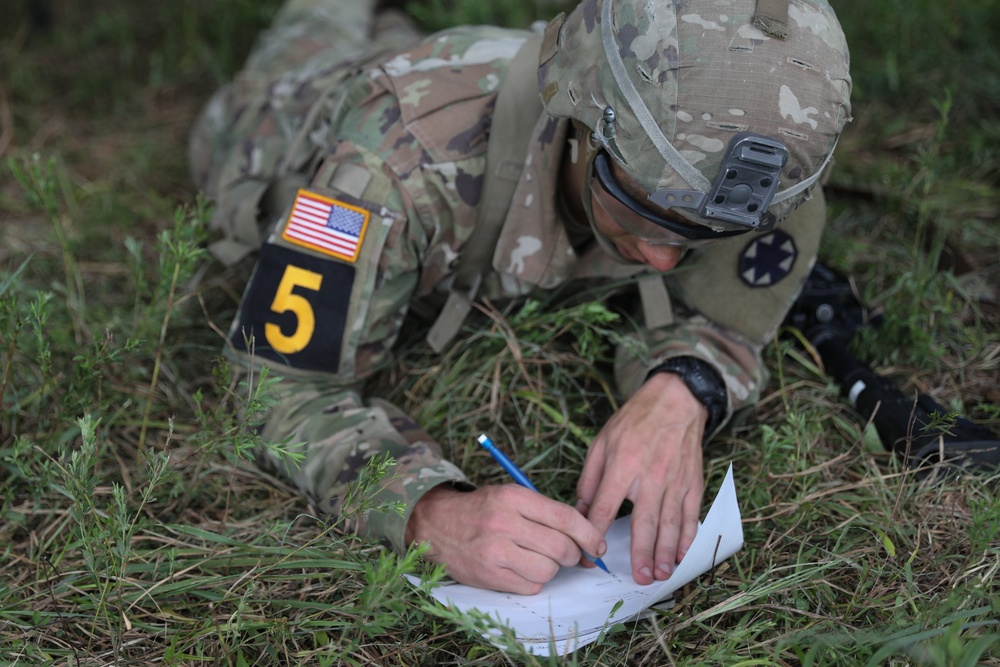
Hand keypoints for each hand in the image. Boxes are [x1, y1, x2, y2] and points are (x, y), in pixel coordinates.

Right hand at [405, 484, 607, 594]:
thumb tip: (585, 536)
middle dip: (573, 554)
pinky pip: (531, 585)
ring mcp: (495, 551)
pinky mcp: (489, 575)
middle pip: (561, 547)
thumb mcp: (511, 496)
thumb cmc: (482, 510)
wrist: (437, 525)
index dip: (589, 534)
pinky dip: (534, 580)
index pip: (565, 518)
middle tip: (568, 554)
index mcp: (514, 497)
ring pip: (548, 569)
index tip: (597, 545)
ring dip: (552, 568)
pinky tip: (522, 568)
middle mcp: (504, 523)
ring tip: (539, 558)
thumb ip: (546, 512)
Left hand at [576, 372, 705, 584]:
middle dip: (641, 553)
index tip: (589, 555)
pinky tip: (681, 554)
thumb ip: (590, 479)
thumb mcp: (601, 443)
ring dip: (665, 552)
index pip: (606, 508)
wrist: (675, 401)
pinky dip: (687, 536)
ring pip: (670, 523)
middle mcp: (650, 475)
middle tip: (638, 578)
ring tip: (659, 574)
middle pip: (645, 522)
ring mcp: (675, 480)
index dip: (595, 534)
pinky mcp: (692, 482)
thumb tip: (579, 509)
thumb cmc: (634, 421)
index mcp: (622, 465)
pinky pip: (691, 514)